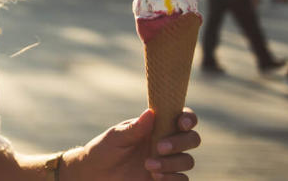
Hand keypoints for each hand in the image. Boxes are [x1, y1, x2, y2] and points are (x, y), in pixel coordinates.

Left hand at [64, 108, 199, 180]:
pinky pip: (182, 179)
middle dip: (180, 142)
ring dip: (171, 163)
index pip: (181, 117)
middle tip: (159, 147)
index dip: (188, 118)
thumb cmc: (104, 150)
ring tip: (148, 166)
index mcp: (156, 126)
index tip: (180, 123)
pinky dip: (172, 178)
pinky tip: (155, 177)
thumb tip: (150, 112)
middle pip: (192, 139)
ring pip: (187, 160)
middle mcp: (166, 142)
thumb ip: (134, 128)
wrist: (96, 174)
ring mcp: (168, 162)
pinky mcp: (166, 180)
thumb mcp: (116, 137)